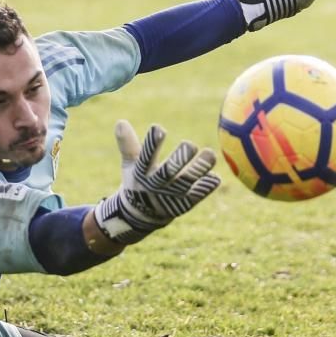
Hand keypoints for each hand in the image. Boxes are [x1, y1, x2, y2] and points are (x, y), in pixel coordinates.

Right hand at [93, 120, 220, 244]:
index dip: (152, 144)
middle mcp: (156, 185)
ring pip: (186, 182)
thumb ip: (127, 144)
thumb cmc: (137, 181)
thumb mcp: (130, 163)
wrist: (142, 214)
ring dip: (199, 169)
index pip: (145, 157)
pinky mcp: (183, 204)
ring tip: (210, 154)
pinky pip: (196, 196)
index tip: (159, 128)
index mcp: (141, 174)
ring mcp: (171, 196)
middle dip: (179, 159)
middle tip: (190, 144)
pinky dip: (205, 188)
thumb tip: (120, 122)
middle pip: (168, 172)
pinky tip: (215, 178)